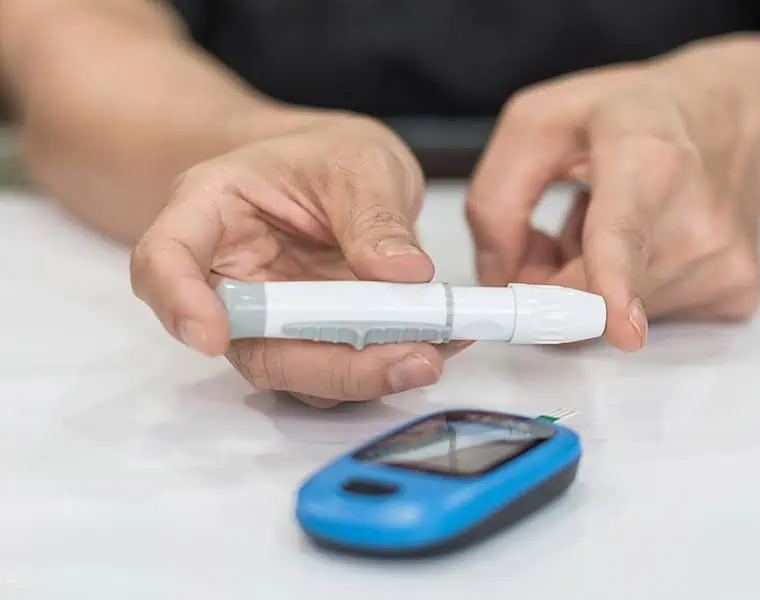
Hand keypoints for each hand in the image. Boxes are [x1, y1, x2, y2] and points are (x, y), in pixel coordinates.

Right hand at [131, 115, 468, 407]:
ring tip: (436, 352)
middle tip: (410, 360)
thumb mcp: (358, 162)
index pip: (164, 261)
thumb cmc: (325, 156)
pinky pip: (338, 372)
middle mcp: (229, 279)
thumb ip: (374, 216)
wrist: (337, 174)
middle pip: (249, 344)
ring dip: (366, 375)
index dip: (179, 304)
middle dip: (328, 365)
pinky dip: (388, 367)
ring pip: (297, 372)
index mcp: (209, 211)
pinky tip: (438, 344)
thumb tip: (404, 275)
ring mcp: (269, 321)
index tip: (211, 339)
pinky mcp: (309, 344)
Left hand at [466, 49, 759, 351]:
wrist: (734, 115)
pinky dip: (630, 295)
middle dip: (552, 277)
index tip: (624, 330)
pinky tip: (646, 246)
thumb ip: (495, 200)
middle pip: (591, 294)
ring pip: (612, 317)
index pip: (624, 233)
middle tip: (563, 228)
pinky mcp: (737, 292)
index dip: (615, 285)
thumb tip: (500, 280)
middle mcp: (697, 216)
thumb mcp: (538, 123)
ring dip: (592, 284)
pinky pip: (650, 322)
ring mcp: (723, 262)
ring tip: (616, 225)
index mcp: (645, 157)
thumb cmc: (635, 114)